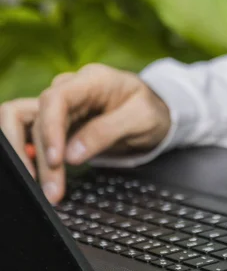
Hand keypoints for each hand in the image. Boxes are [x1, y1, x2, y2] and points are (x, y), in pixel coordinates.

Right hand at [0, 64, 170, 203]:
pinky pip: (36, 140)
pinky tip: (42, 180)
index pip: (56, 98)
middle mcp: (69, 90)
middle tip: (51, 189)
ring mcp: (61, 108)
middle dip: (39, 155)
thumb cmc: (150, 109)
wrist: (155, 112)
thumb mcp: (141, 118)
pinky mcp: (58, 125)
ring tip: (45, 190)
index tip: (56, 160)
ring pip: (28, 128)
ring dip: (30, 159)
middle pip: (36, 116)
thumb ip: (107, 131)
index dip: (50, 129)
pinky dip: (36, 161)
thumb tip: (72, 154)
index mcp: (91, 80)